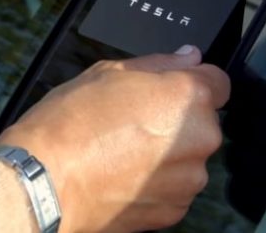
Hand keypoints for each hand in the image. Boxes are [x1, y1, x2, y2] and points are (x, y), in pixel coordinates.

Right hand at [0, 46, 229, 232]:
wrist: (47, 181)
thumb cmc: (70, 126)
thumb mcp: (108, 73)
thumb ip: (158, 64)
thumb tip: (187, 57)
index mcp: (188, 96)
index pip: (218, 82)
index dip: (192, 82)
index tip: (171, 89)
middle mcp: (199, 138)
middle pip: (203, 122)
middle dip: (176, 120)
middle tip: (133, 121)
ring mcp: (189, 179)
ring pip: (188, 157)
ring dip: (167, 154)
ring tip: (122, 151)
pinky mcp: (175, 209)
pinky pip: (175, 188)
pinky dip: (156, 183)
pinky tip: (122, 174)